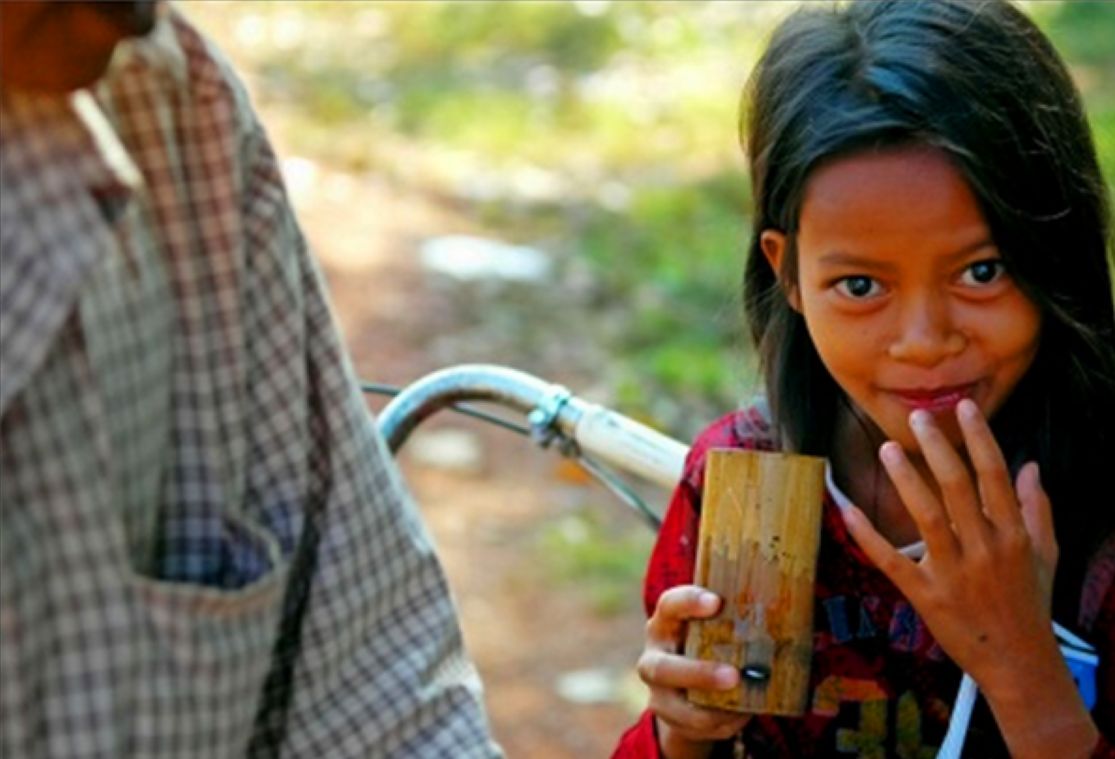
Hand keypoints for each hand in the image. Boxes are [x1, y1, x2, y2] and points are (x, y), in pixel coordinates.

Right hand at [637, 585, 750, 758]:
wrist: (685, 679)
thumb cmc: (709, 640)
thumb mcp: (714, 625)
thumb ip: (736, 618)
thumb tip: (792, 611)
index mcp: (666, 622)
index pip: (670, 604)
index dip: (689, 602)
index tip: (717, 602)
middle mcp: (655, 655)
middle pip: (662, 667)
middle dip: (698, 674)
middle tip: (733, 676)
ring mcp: (658, 690)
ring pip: (673, 706)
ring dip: (709, 709)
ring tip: (742, 707)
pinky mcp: (668, 715)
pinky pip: (692, 726)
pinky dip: (720, 723)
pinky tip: (741, 716)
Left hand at [844, 399, 1096, 757]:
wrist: (1018, 663)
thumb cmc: (1030, 604)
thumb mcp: (1045, 556)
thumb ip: (1037, 509)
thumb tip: (1030, 466)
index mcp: (1013, 536)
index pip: (995, 476)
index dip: (979, 438)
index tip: (964, 409)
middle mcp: (984, 549)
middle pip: (958, 488)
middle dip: (937, 448)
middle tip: (917, 418)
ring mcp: (953, 573)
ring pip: (926, 516)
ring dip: (906, 480)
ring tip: (887, 449)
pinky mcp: (925, 595)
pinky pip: (891, 559)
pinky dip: (868, 535)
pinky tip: (849, 509)